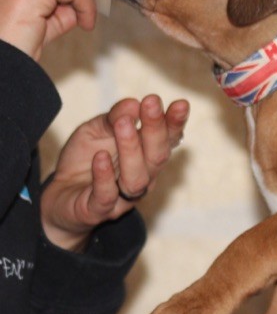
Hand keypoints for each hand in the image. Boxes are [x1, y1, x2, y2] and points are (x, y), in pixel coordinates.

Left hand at [40, 95, 189, 251]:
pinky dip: (104, 177)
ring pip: (137, 178)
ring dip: (132, 149)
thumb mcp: (95, 130)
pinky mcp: (99, 210)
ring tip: (123, 124)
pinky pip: (106, 196)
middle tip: (152, 103)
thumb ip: (113, 118)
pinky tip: (100, 158)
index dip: (175, 123)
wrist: (59, 195)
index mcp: (146, 155)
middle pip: (158, 156)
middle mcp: (143, 176)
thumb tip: (133, 103)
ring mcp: (124, 196)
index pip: (167, 140)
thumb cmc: (85, 160)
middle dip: (156, 129)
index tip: (181, 104)